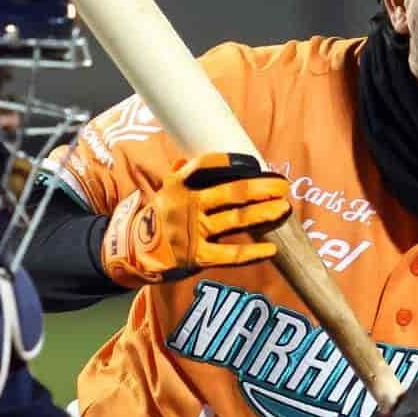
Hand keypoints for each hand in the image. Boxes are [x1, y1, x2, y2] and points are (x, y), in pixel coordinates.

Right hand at [99, 152, 290, 286]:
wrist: (133, 255)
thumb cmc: (157, 221)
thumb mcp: (163, 195)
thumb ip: (178, 178)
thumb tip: (184, 160)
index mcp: (177, 185)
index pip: (203, 165)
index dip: (229, 161)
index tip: (252, 161)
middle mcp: (185, 206)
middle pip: (230, 192)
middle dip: (261, 188)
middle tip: (283, 186)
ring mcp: (191, 232)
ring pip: (235, 220)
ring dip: (263, 214)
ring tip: (284, 208)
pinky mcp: (196, 257)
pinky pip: (230, 255)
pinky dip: (252, 253)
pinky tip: (271, 249)